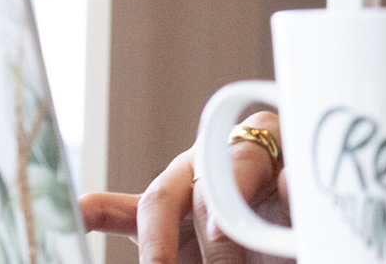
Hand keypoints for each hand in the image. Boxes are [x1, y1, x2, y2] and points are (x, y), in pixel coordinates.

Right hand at [79, 111, 290, 263]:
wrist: (293, 232)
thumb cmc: (307, 216)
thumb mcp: (313, 207)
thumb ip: (305, 197)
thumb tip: (294, 180)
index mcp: (263, 141)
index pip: (237, 161)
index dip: (233, 197)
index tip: (227, 233)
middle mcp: (219, 153)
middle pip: (195, 187)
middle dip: (204, 239)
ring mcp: (186, 182)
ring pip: (157, 201)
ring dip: (155, 244)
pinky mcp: (163, 215)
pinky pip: (120, 211)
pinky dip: (96, 215)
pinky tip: (73, 219)